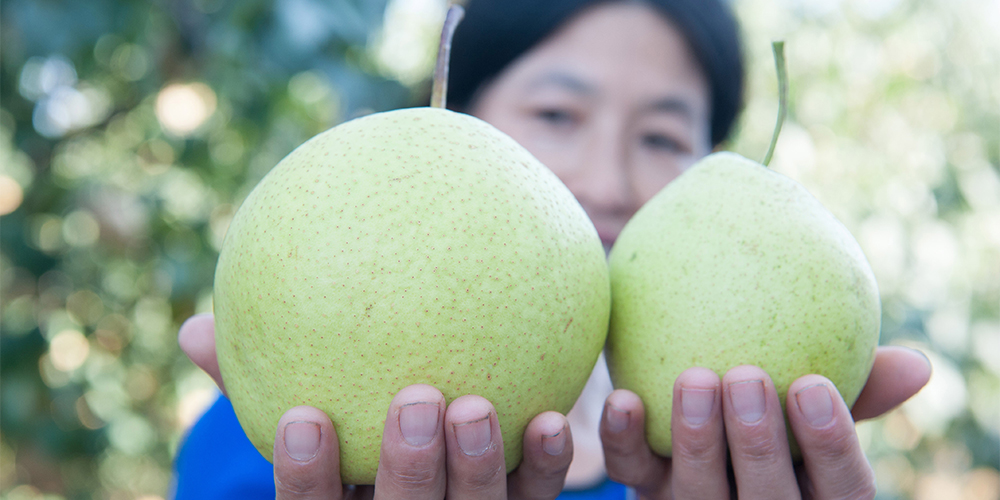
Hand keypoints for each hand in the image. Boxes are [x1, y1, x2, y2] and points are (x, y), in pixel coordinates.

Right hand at [178, 313, 573, 498]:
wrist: (439, 474)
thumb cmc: (351, 436)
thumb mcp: (309, 415)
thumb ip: (256, 380)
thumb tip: (195, 327)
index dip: (308, 476)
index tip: (305, 415)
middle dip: (413, 471)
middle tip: (417, 398)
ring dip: (481, 469)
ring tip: (477, 404)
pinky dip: (551, 466)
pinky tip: (554, 418)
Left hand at [599, 348, 931, 498]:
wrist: (690, 431)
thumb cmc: (781, 416)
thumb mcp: (813, 407)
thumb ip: (857, 386)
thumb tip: (917, 365)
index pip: (840, 492)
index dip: (830, 446)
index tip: (814, 384)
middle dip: (756, 443)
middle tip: (747, 376)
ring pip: (697, 497)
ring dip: (695, 439)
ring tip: (695, 378)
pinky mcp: (645, 496)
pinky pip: (631, 476)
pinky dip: (623, 439)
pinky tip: (623, 396)